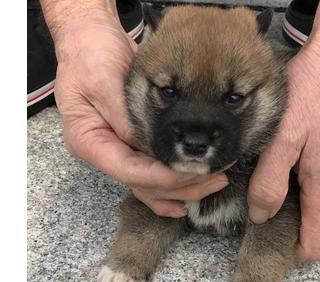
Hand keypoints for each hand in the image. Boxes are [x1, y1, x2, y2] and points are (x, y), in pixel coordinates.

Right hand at [52, 10, 227, 217]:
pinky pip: (155, 172)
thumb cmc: (91, 56)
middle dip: (182, 186)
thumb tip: (150, 148)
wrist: (91, 39)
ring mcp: (120, 151)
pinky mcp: (135, 145)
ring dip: (184, 188)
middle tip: (217, 177)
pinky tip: (197, 189)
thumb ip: (125, 118)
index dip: (164, 177)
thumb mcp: (104, 82)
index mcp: (89, 142)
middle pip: (144, 185)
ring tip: (216, 180)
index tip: (194, 171)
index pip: (129, 172)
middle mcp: (105, 153)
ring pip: (152, 185)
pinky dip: (175, 183)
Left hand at [248, 44, 319, 261]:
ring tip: (291, 159)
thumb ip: (270, 182)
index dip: (294, 249)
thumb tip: (262, 214)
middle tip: (273, 182)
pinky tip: (311, 147)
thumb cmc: (312, 94)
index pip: (315, 246)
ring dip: (309, 189)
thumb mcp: (281, 138)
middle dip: (296, 210)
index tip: (274, 236)